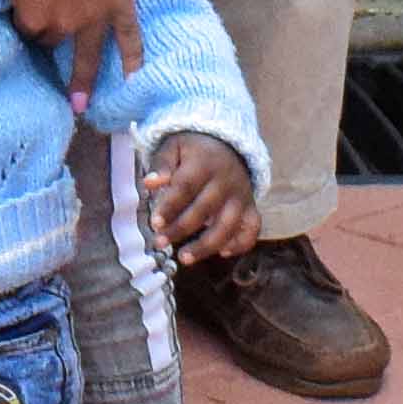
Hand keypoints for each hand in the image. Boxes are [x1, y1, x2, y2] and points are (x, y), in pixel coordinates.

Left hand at [0, 0, 141, 107]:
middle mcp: (65, 25)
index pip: (24, 31)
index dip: (22, 21)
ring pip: (87, 56)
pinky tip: (133, 82)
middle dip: (48, 37)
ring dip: (82, 81)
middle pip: (52, 40)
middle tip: (46, 31)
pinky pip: (130, 40)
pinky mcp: (120, 5)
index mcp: (34, 17)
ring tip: (79, 107)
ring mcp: (95, 18)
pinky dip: (133, 61)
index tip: (22, 12)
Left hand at [138, 132, 260, 265]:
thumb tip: (149, 183)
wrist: (228, 144)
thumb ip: (161, 164)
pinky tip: (223, 253)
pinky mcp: (251, 207)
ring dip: (207, 245)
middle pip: (204, 209)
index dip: (170, 207)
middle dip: (181, 229)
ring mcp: (241, 196)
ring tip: (184, 258)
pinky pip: (252, 229)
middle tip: (160, 242)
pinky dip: (241, 243)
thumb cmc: (194, 151)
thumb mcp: (174, 146)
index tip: (155, 223)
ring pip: (228, 225)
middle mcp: (226, 181)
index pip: (186, 187)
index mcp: (204, 163)